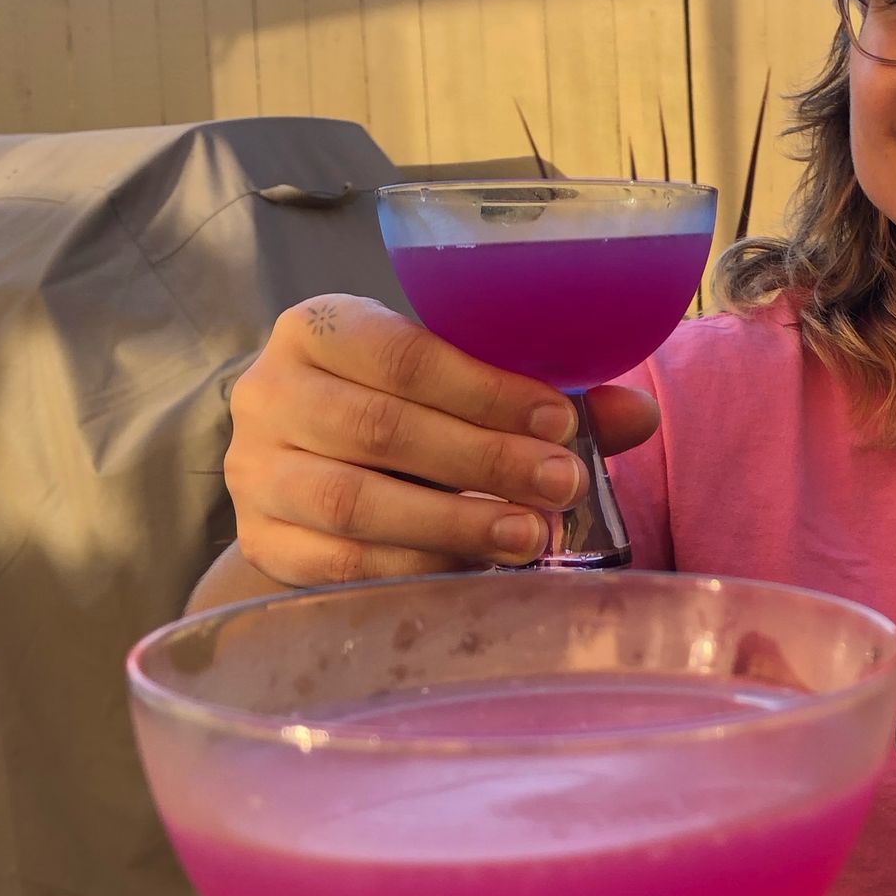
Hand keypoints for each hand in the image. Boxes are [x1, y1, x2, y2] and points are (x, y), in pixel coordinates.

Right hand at [224, 294, 660, 585]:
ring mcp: (255, 472)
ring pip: (354, 501)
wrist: (308, 466)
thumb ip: (542, 397)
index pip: (402, 353)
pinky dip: (412, 566)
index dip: (487, 392)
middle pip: (379, 429)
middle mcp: (269, 392)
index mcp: (319, 327)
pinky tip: (470, 568)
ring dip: (453, 523)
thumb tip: (640, 414)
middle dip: (483, 461)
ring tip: (528, 536)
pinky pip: (338, 563)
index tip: (561, 426)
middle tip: (560, 486)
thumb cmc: (401, 409)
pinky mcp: (261, 540)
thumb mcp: (459, 385)